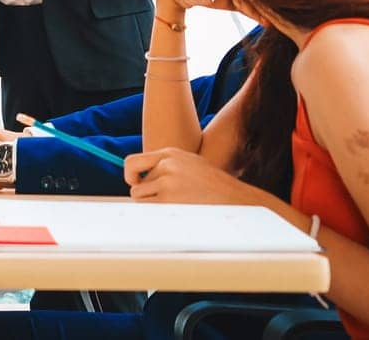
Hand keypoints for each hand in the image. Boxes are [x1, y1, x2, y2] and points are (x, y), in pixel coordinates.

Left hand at [124, 147, 268, 206]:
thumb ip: (167, 166)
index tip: (135, 184)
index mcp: (170, 154)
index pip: (133, 162)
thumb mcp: (191, 165)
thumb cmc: (215, 186)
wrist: (237, 199)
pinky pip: (148, 210)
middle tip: (161, 202)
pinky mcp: (169, 199)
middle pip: (136, 184)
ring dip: (152, 206)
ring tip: (175, 208)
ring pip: (140, 198)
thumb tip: (141, 179)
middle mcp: (167, 165)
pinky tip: (174, 214)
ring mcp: (167, 182)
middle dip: (145, 195)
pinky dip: (156, 215)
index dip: (130, 175)